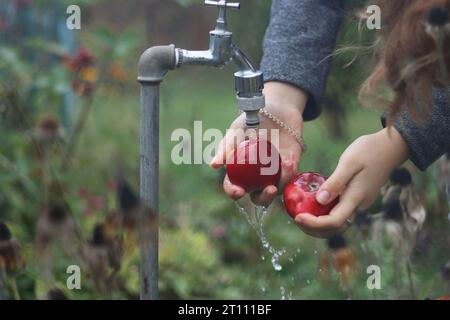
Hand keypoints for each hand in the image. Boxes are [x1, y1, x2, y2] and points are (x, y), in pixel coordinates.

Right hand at [210, 82, 307, 205]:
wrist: (276, 108)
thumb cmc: (251, 120)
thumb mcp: (237, 131)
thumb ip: (226, 146)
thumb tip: (215, 165)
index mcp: (240, 171)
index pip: (234, 187)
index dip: (233, 192)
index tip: (238, 191)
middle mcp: (257, 177)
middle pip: (258, 197)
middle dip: (263, 198)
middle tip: (268, 190)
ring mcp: (275, 174)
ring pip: (277, 190)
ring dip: (280, 185)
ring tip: (281, 170)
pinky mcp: (291, 167)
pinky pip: (291, 175)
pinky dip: (290, 170)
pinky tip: (288, 160)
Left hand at [295, 127, 408, 237]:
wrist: (391, 146)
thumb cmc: (369, 150)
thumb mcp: (349, 162)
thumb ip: (335, 182)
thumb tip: (320, 200)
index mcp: (356, 198)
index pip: (333, 222)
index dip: (314, 224)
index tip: (297, 217)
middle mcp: (358, 205)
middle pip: (335, 228)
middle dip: (314, 228)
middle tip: (295, 218)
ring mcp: (359, 203)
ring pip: (337, 223)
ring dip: (318, 224)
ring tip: (300, 215)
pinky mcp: (357, 198)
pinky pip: (339, 212)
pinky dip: (324, 214)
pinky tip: (312, 206)